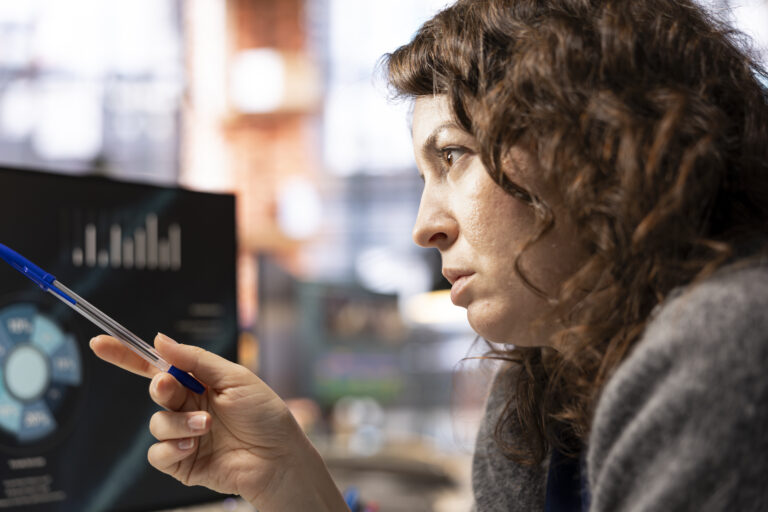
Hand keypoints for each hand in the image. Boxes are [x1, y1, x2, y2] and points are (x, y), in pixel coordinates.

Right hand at [90, 333, 347, 511]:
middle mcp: (190, 407)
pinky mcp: (183, 463)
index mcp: (201, 383)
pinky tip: (195, 445)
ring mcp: (185, 435)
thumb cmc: (265, 415)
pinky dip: (172, 447)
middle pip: (155, 391)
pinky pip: (158, 454)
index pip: (160, 365)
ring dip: (178, 423)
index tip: (100, 343)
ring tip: (207, 426)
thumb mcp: (234, 377)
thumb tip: (158, 339)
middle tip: (169, 387)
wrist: (279, 458)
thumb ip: (195, 360)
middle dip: (160, 388)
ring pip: (157, 423)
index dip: (129, 355)